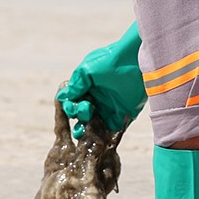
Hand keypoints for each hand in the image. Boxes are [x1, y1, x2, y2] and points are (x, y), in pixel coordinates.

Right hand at [57, 23, 144, 138]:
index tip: (72, 107)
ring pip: (95, 125)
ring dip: (87, 131)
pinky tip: (98, 138)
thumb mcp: (88, 70)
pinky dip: (103, 136)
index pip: (74, 102)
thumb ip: (76, 85)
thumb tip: (63, 96)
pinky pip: (111, 130)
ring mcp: (110, 108)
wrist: (136, 60)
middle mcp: (98, 99)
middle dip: (79, 117)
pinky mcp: (123, 116)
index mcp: (87, 88)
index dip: (71, 107)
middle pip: (83, 115)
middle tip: (85, 112)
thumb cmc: (110, 61)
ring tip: (84, 132)